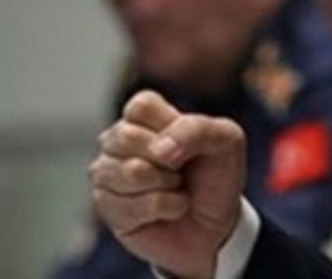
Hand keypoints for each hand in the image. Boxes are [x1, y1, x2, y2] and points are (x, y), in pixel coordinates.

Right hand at [89, 90, 246, 278]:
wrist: (216, 224)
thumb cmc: (216, 175)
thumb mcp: (226, 140)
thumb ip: (196, 129)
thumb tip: (159, 151)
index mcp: (143, 114)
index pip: (140, 107)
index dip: (171, 128)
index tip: (188, 144)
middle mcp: (117, 139)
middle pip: (128, 137)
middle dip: (169, 161)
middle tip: (181, 171)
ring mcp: (106, 171)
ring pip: (132, 172)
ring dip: (168, 187)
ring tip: (174, 189)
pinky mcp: (105, 206)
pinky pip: (134, 206)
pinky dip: (165, 209)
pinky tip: (168, 210)